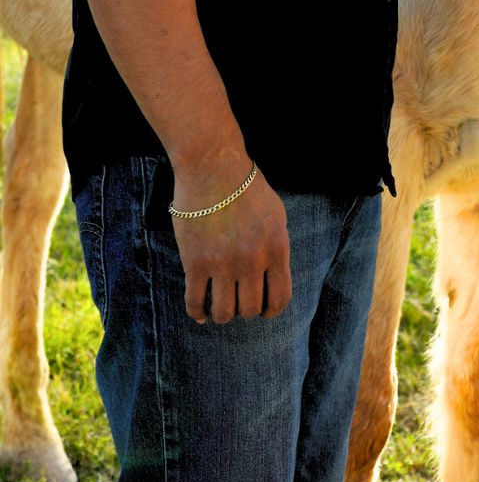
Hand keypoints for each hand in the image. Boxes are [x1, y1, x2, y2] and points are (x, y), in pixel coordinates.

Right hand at [169, 158, 291, 323]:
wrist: (213, 167)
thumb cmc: (246, 187)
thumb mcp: (276, 215)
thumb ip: (277, 246)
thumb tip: (274, 276)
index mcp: (276, 248)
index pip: (280, 298)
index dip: (271, 311)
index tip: (263, 310)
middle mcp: (251, 261)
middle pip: (250, 309)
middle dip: (245, 310)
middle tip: (238, 300)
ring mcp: (222, 263)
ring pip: (224, 313)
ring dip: (223, 315)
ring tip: (220, 305)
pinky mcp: (195, 262)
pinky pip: (194, 301)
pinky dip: (197, 312)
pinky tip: (200, 312)